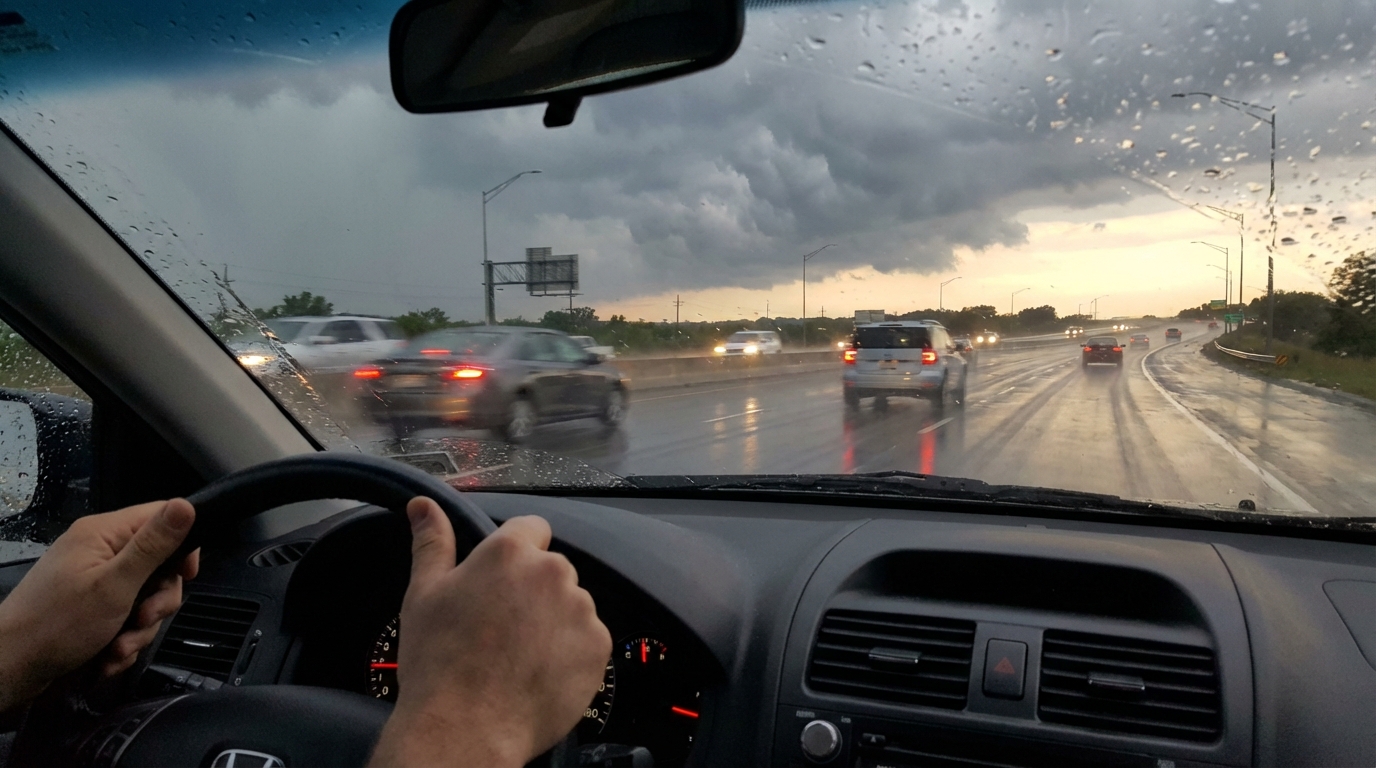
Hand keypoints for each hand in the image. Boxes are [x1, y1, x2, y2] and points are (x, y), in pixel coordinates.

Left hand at [0, 499, 199, 712]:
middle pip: (158, 565)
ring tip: (117, 648)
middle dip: (156, 602)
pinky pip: (126, 617)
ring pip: (145, 598)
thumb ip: (153, 546)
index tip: (185, 576)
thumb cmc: (57, 625)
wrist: (9, 670)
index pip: (161, 518)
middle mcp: (99, 551)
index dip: (182, 545)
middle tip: (142, 620)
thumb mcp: (114, 585)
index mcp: (103, 533)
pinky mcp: (90, 607)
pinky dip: (123, 639)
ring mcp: (94, 581)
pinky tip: (108, 655)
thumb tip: (186, 505)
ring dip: (139, 629)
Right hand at [369, 499, 610, 767]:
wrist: (466, 729)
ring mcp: (581, 609)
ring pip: (571, 605)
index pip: (531, 528)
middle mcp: (553, 571)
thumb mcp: (424, 594)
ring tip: (518, 657)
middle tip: (500, 628)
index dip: (515, 553)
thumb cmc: (438, 661)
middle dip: (533, 591)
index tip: (499, 582)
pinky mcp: (598, 646)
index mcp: (511, 551)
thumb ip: (433, 542)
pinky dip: (570, 653)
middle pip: (551, 570)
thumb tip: (422, 504)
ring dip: (554, 621)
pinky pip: (587, 639)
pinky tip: (539, 674)